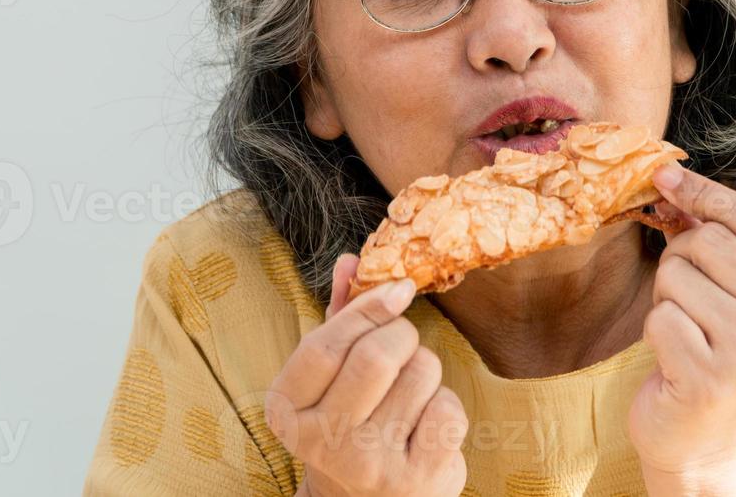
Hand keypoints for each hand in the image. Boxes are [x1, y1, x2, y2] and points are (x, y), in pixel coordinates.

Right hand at [266, 253, 468, 496]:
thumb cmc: (348, 424)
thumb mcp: (330, 377)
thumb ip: (339, 316)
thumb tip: (352, 259)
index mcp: (287, 410)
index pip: (326, 343)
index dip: (367, 308)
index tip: (398, 290)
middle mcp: (322, 442)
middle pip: (378, 354)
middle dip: (402, 336)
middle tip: (403, 346)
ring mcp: (370, 464)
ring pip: (421, 374)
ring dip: (425, 371)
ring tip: (408, 396)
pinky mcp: (417, 480)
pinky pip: (448, 409)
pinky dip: (445, 406)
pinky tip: (424, 428)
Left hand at [629, 164, 735, 493]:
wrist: (711, 439)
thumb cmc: (718, 353)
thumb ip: (718, 238)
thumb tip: (671, 178)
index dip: (705, 191)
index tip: (665, 176)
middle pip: (707, 241)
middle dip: (679, 260)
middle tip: (687, 300)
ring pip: (677, 275)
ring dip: (665, 299)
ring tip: (686, 332)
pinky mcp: (711, 377)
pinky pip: (659, 317)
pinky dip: (655, 332)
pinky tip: (676, 359)